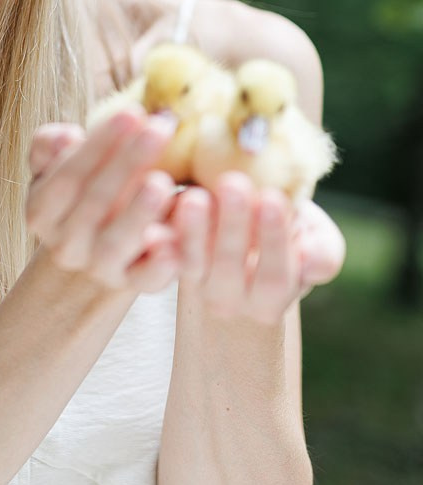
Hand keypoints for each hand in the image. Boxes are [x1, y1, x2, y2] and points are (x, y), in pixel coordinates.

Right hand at [26, 110, 183, 293]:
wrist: (100, 242)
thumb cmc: (84, 188)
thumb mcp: (56, 164)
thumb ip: (49, 146)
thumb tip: (65, 137)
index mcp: (41, 212)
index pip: (67, 177)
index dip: (98, 146)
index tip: (131, 113)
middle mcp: (65, 245)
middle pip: (94, 204)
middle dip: (127, 163)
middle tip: (159, 129)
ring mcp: (99, 268)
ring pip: (115, 244)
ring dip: (139, 213)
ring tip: (163, 181)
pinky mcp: (134, 284)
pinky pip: (146, 279)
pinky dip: (160, 264)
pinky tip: (174, 239)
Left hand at [171, 170, 346, 323]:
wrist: (248, 228)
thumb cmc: (290, 232)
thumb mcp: (316, 240)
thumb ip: (323, 254)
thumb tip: (310, 260)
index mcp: (271, 300)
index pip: (275, 275)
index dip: (274, 238)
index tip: (272, 198)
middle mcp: (232, 301)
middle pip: (230, 266)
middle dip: (232, 224)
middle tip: (233, 184)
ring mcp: (197, 285)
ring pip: (194, 260)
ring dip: (194, 228)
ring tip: (196, 195)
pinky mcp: (170, 265)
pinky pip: (165, 254)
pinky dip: (163, 237)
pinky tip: (160, 216)